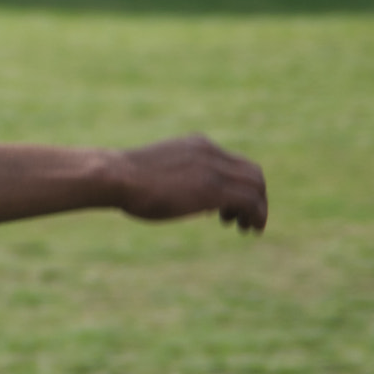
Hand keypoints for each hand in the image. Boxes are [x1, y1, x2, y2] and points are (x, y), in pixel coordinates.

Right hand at [113, 135, 266, 232]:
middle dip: (256, 198)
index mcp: (196, 144)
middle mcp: (210, 151)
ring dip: (258, 209)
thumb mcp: (156, 173)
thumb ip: (175, 178)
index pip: (235, 163)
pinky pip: (250, 200)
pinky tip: (247, 229)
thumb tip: (177, 196)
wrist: (114, 176)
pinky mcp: (213, 188)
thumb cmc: (124, 181)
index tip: (229, 208)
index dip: (240, 186)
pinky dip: (256, 215)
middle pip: (253, 173)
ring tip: (247, 228)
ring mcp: (212, 168)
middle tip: (244, 221)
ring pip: (256, 185)